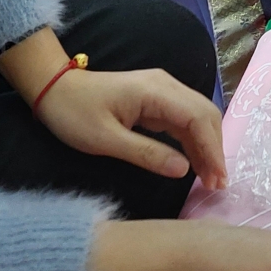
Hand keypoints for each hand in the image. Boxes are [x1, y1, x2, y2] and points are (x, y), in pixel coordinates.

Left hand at [36, 68, 226, 190]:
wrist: (53, 88)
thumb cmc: (73, 113)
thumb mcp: (105, 140)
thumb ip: (146, 154)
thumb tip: (184, 170)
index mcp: (156, 92)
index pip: (197, 118)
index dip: (212, 149)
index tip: (216, 179)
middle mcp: (165, 86)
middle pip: (205, 115)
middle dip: (215, 149)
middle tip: (217, 184)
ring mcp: (162, 92)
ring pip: (197, 118)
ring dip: (207, 147)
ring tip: (210, 179)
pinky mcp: (156, 101)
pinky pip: (183, 120)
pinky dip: (193, 142)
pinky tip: (195, 163)